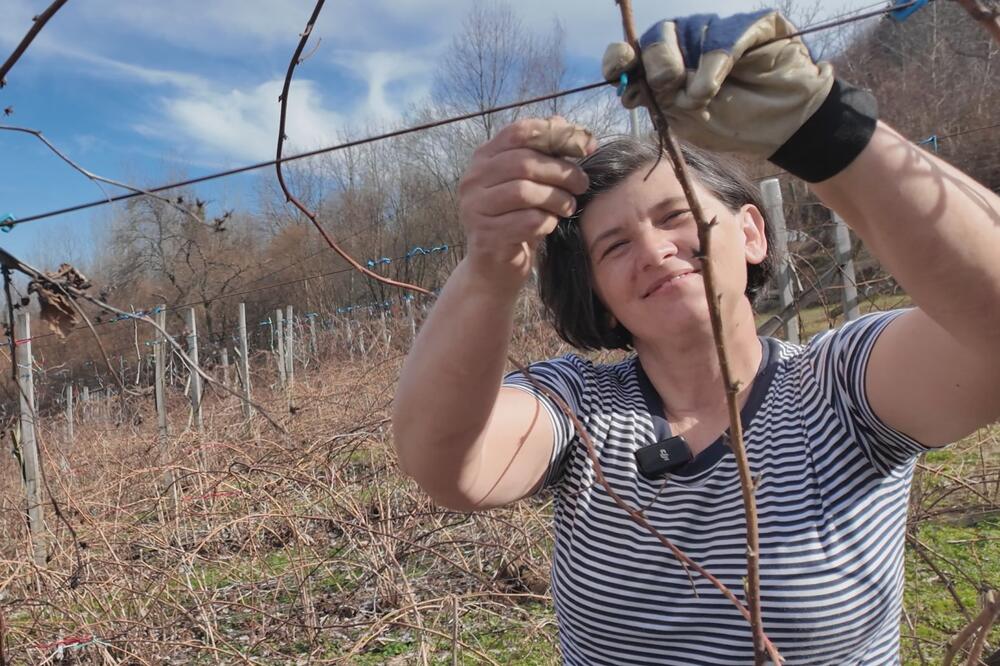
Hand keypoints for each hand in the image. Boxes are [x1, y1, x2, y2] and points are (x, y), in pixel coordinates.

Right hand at [458, 117, 594, 286]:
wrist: (495, 266)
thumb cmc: (518, 217)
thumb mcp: (532, 181)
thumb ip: (549, 153)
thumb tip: (579, 134)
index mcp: (484, 157)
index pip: (519, 132)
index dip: (556, 135)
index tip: (585, 148)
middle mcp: (473, 179)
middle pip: (523, 162)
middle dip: (561, 172)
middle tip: (581, 184)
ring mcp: (475, 208)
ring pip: (525, 192)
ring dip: (556, 199)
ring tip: (568, 206)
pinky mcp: (485, 235)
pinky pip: (526, 222)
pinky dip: (547, 222)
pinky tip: (551, 225)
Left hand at [604, 11, 833, 157]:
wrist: (784, 126)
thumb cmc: (734, 123)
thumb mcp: (687, 120)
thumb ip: (658, 102)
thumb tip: (627, 87)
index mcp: (665, 66)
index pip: (632, 54)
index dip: (619, 59)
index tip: (617, 72)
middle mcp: (686, 44)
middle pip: (653, 39)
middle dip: (657, 67)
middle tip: (672, 89)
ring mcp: (715, 31)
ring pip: (683, 31)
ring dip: (686, 69)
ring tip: (703, 97)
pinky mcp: (748, 25)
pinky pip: (721, 37)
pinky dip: (714, 64)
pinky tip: (717, 86)